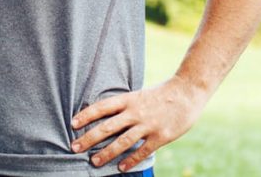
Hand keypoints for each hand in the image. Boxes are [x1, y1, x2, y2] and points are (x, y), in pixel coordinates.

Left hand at [70, 76, 208, 172]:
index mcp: (128, 99)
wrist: (187, 92)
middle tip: (75, 147)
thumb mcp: (139, 95)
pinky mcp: (160, 136)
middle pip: (107, 127)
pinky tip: (121, 168)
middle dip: (89, 138)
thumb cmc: (161, 94)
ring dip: (107, 153)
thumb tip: (106, 116)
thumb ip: (124, 106)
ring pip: (122, 142)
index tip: (73, 123)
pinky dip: (131, 160)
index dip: (86, 115)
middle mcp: (135, 112)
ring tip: (94, 162)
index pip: (102, 107)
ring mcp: (147, 125)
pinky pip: (143, 151)